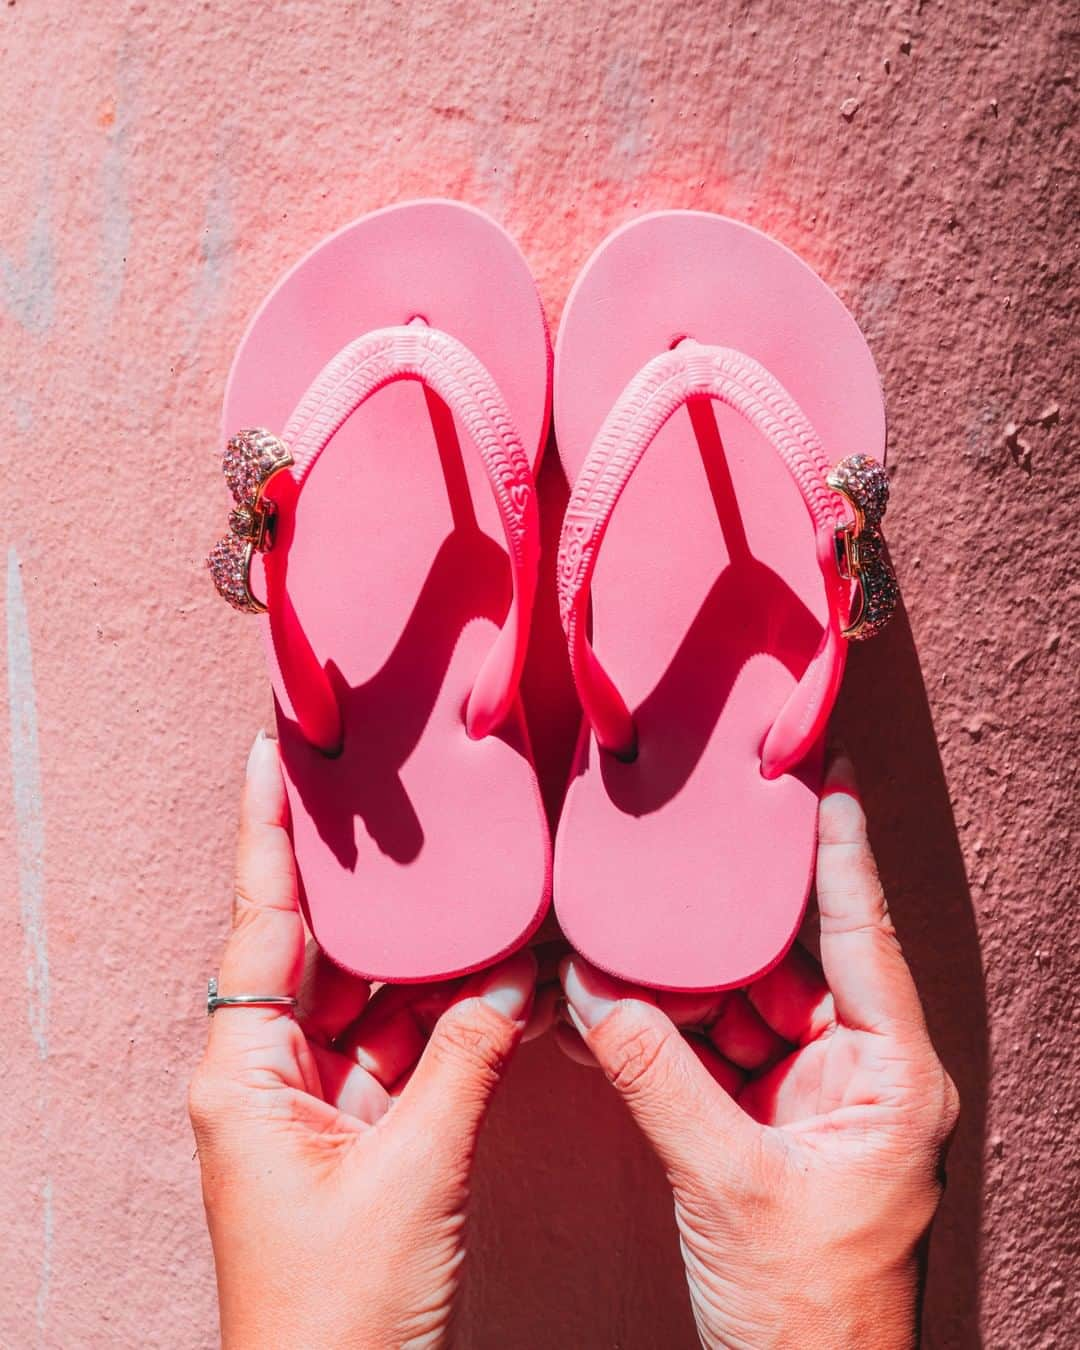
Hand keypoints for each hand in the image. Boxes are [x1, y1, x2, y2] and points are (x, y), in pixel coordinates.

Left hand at [189, 732, 537, 1349]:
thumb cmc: (341, 1312)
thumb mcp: (415, 1169)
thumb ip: (467, 1056)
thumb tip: (516, 975)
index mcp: (246, 1070)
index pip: (260, 919)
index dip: (267, 831)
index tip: (272, 755)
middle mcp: (268, 1074)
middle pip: (316, 946)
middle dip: (362, 883)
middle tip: (396, 802)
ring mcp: (312, 1104)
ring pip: (364, 995)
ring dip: (417, 952)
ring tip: (465, 878)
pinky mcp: (354, 1135)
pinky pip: (395, 1046)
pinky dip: (439, 1014)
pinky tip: (487, 974)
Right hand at [557, 754, 958, 1349]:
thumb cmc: (810, 1314)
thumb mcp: (727, 1185)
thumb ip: (656, 1077)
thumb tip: (591, 991)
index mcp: (894, 1077)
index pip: (863, 936)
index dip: (841, 852)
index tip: (824, 778)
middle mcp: (864, 1075)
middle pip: (795, 962)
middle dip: (733, 918)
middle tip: (688, 852)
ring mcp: (819, 1101)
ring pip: (751, 1006)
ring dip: (689, 980)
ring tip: (629, 934)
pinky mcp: (776, 1127)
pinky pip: (722, 1055)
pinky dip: (674, 1035)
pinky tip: (622, 1010)